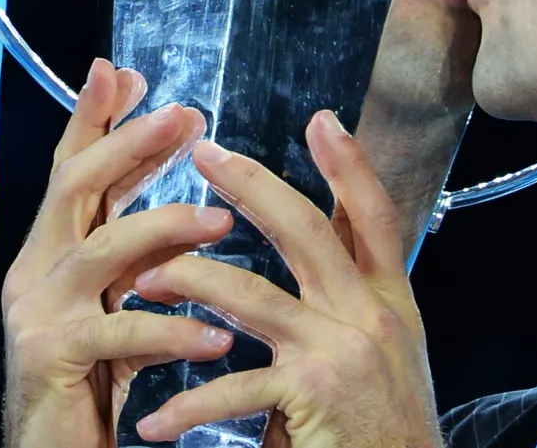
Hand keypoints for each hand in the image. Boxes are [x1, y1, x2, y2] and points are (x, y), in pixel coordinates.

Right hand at [1, 59, 236, 447]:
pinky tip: (218, 336)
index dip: (96, 118)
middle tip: (185, 113)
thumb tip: (197, 202)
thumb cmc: (94, 378)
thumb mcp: (119, 300)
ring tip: (224, 223)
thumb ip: (141, 251)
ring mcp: (36, 312)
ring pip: (102, 248)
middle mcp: (34, 269)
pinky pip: (119, 330)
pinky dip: (172, 329)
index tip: (126, 71)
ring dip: (166, 227)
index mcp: (52, 250)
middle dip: (130, 144)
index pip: (70, 168)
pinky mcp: (51, 358)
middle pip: (75, 185)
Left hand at [130, 109, 440, 447]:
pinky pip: (233, 386)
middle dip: (251, 185)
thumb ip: (355, 299)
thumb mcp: (389, 350)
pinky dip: (187, 408)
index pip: (375, 215)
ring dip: (191, 282)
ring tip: (145, 281)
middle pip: (306, 229)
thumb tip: (323, 244)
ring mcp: (340, 349)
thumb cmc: (388, 428)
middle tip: (206, 154)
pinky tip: (154, 422)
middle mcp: (370, 312)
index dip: (350, 165)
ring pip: (251, 294)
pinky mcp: (311, 392)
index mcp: (391, 298)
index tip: (322, 119)